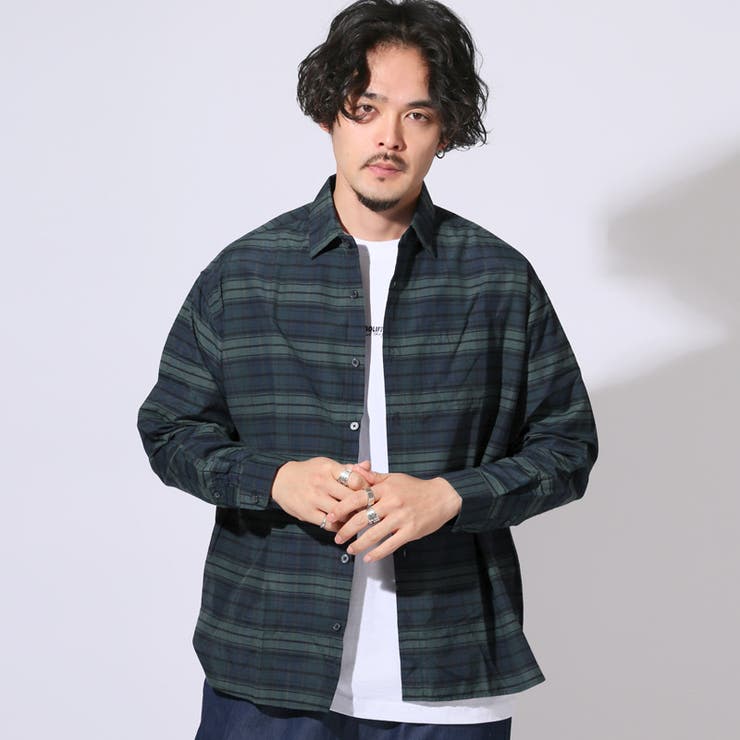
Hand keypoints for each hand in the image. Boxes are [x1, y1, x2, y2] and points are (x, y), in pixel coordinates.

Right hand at [271, 458, 370, 530]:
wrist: (281, 480)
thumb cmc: (309, 472)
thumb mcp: (327, 465)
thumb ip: (348, 468)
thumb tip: (367, 466)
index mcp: (329, 468)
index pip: (355, 479)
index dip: (366, 488)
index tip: (371, 493)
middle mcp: (321, 483)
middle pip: (350, 498)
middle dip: (362, 505)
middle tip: (370, 509)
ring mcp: (314, 499)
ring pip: (341, 513)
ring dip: (352, 518)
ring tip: (358, 518)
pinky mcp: (307, 513)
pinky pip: (329, 524)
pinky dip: (339, 527)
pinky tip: (344, 524)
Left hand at [328, 470, 461, 560]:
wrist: (442, 496)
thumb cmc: (415, 488)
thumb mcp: (393, 478)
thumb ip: (372, 477)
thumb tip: (353, 470)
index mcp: (385, 488)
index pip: (357, 497)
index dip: (341, 508)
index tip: (331, 517)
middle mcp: (391, 502)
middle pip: (362, 518)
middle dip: (346, 530)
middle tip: (336, 538)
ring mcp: (401, 517)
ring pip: (374, 534)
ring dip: (358, 544)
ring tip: (350, 550)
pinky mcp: (410, 531)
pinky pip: (390, 544)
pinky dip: (377, 553)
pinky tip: (368, 557)